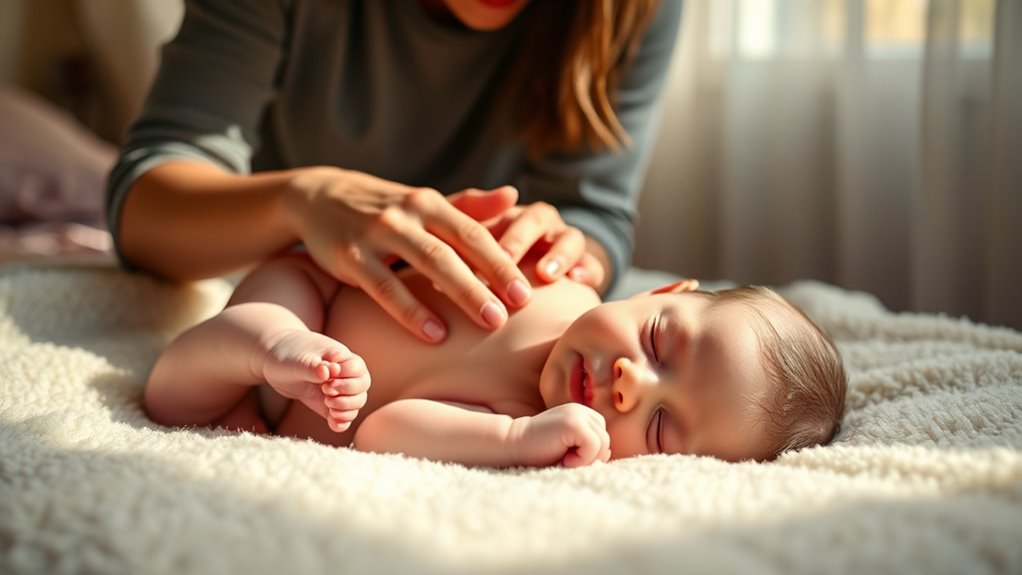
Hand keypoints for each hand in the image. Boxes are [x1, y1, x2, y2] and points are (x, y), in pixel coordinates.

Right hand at [283, 168, 532, 342]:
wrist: (319, 197)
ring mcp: (378, 233)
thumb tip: (515, 197)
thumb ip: (469, 205)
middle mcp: (407, 214)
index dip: (502, 260)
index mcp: (430, 203)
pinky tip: (435, 333)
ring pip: (427, 264)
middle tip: (518, 309)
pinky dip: (411, 311)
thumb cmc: (385, 209)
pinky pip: (385, 287)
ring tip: (490, 323)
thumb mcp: (424, 203)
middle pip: (456, 248)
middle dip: (490, 278)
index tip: (527, 290)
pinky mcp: (350, 257)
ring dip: (462, 294)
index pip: (474, 232)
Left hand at [451, 196, 606, 290]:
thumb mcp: (470, 243)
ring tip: (546, 274)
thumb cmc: (482, 263)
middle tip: (508, 262)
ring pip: (571, 239)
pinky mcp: (585, 268)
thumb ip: (471, 218)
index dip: (510, 233)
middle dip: (527, 240)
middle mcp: (542, 227)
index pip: (516, 215)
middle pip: (540, 221)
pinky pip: (593, 266)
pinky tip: (578, 281)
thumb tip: (499, 196)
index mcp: (513, 217)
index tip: (499, 255)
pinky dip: (588, 270)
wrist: (514, 289)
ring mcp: (564, 245)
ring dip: (560, 254)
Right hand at [509, 404, 610, 467]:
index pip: (603, 437)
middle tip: (565, 459)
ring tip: (563, 458)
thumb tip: (607, 452)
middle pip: (606, 441)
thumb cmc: (538, 451)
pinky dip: (581, 459)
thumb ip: (588, 447)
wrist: (512, 444)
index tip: (567, 456)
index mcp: (582, 413)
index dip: (589, 453)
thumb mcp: (568, 448)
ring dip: (584, 459)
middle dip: (589, 457)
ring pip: (603, 445)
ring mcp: (578, 414)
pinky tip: (563, 458)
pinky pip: (593, 447)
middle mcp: (582, 410)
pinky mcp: (574, 424)